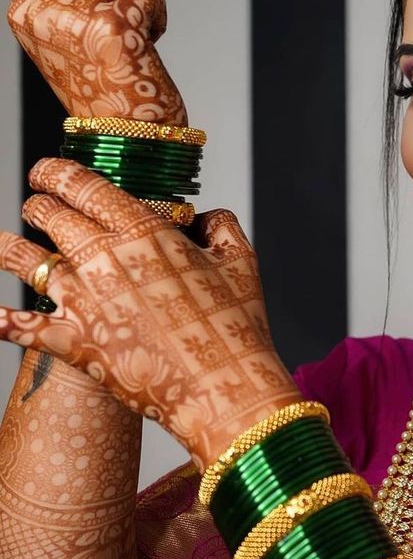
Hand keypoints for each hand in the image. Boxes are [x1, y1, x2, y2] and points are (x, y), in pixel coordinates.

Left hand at [0, 159, 299, 469]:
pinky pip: (22, 328)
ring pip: (25, 261)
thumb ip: (220, 227)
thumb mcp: (242, 262)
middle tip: (36, 204)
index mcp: (143, 231)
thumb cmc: (236, 326)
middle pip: (50, 215)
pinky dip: (1, 321)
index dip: (57, 171)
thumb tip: (204, 218)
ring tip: (1, 241)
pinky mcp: (74, 343)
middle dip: (37, 204)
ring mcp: (83, 301)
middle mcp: (104, 258)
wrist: (223, 389)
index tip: (47, 169)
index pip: (85, 185)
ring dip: (8, 247)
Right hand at [7, 0, 185, 122]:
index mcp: (26, 13)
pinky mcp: (116, 21)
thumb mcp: (64, 40)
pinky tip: (149, 41)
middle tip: (122, 3)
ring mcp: (80, 14)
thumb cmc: (100, 91)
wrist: (126, 135)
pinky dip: (158, 15)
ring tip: (134, 32)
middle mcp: (47, 11)